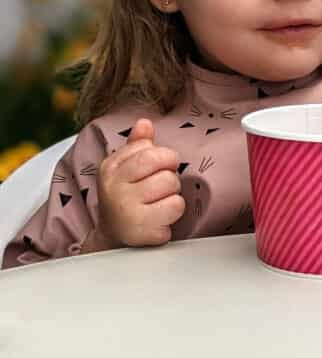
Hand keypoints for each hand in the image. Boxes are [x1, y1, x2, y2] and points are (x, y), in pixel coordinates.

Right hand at [94, 118, 185, 248]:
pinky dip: (173, 215)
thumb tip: (145, 123)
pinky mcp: (141, 232)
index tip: (158, 167)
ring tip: (158, 203)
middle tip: (161, 186)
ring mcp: (127, 212)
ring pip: (173, 191)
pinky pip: (174, 210)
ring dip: (173, 197)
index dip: (164, 158)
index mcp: (111, 168)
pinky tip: (159, 218)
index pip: (151, 152)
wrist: (112, 234)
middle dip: (170, 177)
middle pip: (165, 172)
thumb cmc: (124, 195)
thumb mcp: (124, 166)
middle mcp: (115, 189)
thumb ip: (136, 144)